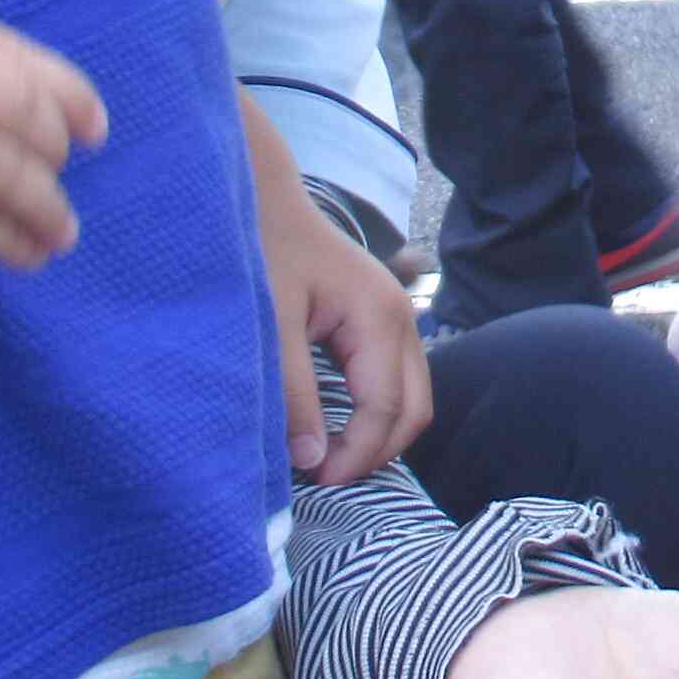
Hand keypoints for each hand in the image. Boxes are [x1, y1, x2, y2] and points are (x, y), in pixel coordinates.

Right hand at [0, 0, 105, 271]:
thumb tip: (30, 109)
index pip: (10, 54)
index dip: (65, 94)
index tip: (92, 128)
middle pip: (21, 110)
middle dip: (57, 155)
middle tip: (64, 185)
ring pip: (6, 170)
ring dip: (45, 208)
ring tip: (58, 233)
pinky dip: (11, 240)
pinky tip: (24, 253)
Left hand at [256, 180, 426, 486]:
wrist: (263, 199)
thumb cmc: (266, 250)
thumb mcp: (272, 325)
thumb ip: (293, 392)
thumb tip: (309, 459)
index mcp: (379, 317)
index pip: (386, 411)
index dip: (355, 455)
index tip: (314, 479)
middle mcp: (401, 318)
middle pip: (414, 411)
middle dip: (375, 452)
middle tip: (324, 476)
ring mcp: (396, 318)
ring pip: (410, 399)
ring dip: (377, 435)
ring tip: (329, 458)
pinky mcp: (380, 321)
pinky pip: (394, 382)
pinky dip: (374, 413)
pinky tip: (336, 426)